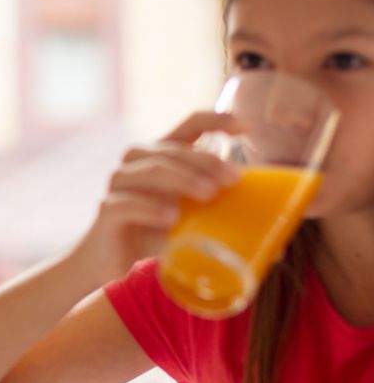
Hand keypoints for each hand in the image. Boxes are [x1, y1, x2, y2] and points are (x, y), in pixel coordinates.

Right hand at [72, 112, 241, 285]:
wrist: (112, 262)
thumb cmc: (155, 236)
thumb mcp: (191, 221)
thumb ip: (219, 219)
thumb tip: (274, 246)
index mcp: (162, 156)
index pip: (189, 125)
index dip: (217, 120)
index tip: (247, 128)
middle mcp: (137, 162)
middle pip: (173, 149)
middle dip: (206, 161)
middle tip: (233, 180)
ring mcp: (119, 184)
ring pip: (151, 170)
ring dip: (183, 179)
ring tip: (208, 195)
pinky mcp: (107, 210)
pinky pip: (127, 203)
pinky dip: (150, 208)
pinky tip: (170, 219)